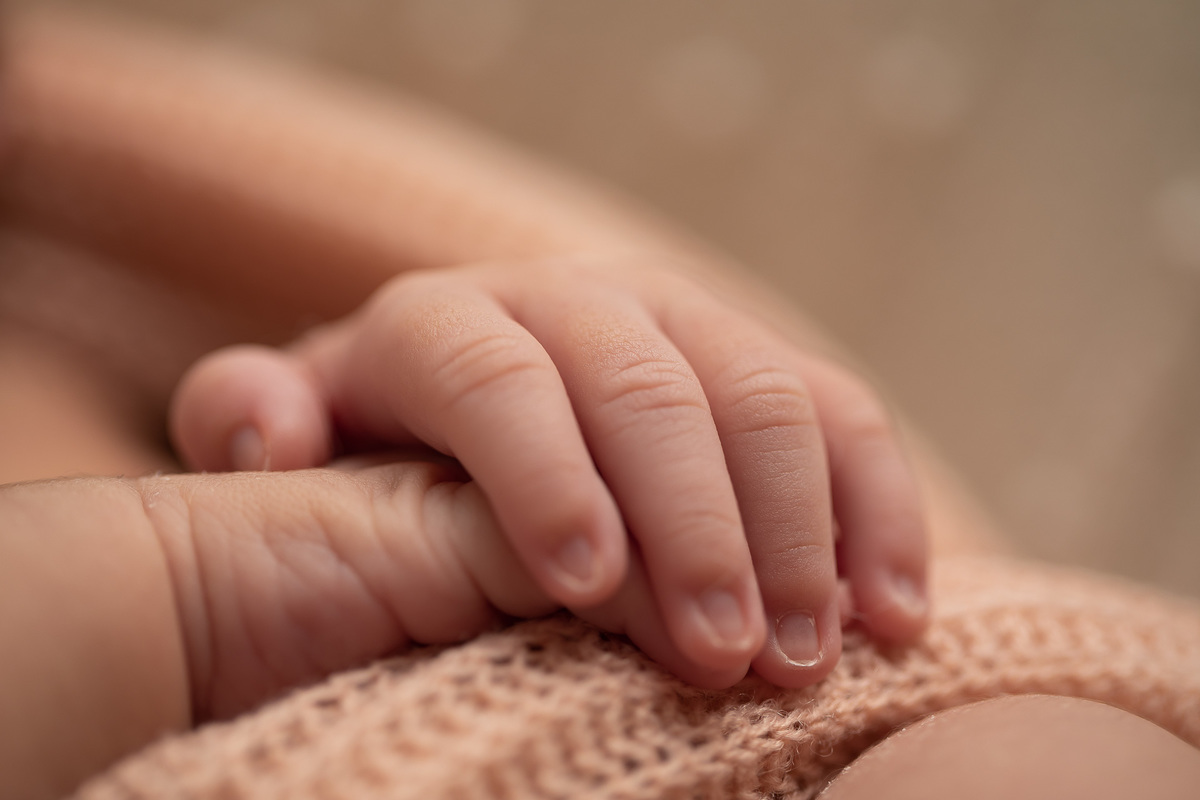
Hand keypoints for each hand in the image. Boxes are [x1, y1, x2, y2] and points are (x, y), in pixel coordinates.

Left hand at [170, 255, 927, 687]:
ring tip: (807, 655)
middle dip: (695, 525)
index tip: (584, 589)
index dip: (542, 471)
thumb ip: (261, 418)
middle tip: (724, 657)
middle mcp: (574, 299)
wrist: (487, 417)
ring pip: (766, 394)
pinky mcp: (766, 365)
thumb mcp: (307, 436)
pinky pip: (845, 418)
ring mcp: (683, 323)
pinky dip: (880, 513)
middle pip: (649, 386)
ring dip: (800, 532)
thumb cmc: (386, 454)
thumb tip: (271, 425)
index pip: (494, 372)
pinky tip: (893, 614)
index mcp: (448, 319)